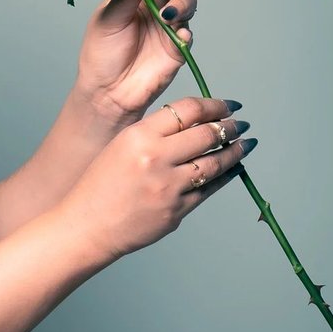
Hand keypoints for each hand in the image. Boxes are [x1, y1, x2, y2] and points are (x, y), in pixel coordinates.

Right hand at [57, 95, 250, 264]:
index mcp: (139, 136)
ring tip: (246, 144)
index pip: (188, 110)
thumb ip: (154, 133)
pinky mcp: (176, 211)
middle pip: (207, 134)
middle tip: (241, 124)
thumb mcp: (121, 146)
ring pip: (215, 163)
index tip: (228, 105)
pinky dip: (225, 177)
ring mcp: (168, 187)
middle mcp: (155, 158)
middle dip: (230, 126)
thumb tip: (195, 123)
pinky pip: (209, 190)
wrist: (86, 225)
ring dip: (236, 151)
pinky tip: (233, 169)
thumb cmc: (99, 185)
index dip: (215, 105)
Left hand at [74, 0, 197, 122]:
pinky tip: (178, 35)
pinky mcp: (178, 44)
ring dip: (180, 2)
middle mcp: (152, 1)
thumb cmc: (101, 55)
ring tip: (166, 15)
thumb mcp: (104, 22)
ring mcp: (168, 22)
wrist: (108, 92)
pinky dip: (186, 30)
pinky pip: (190, 31)